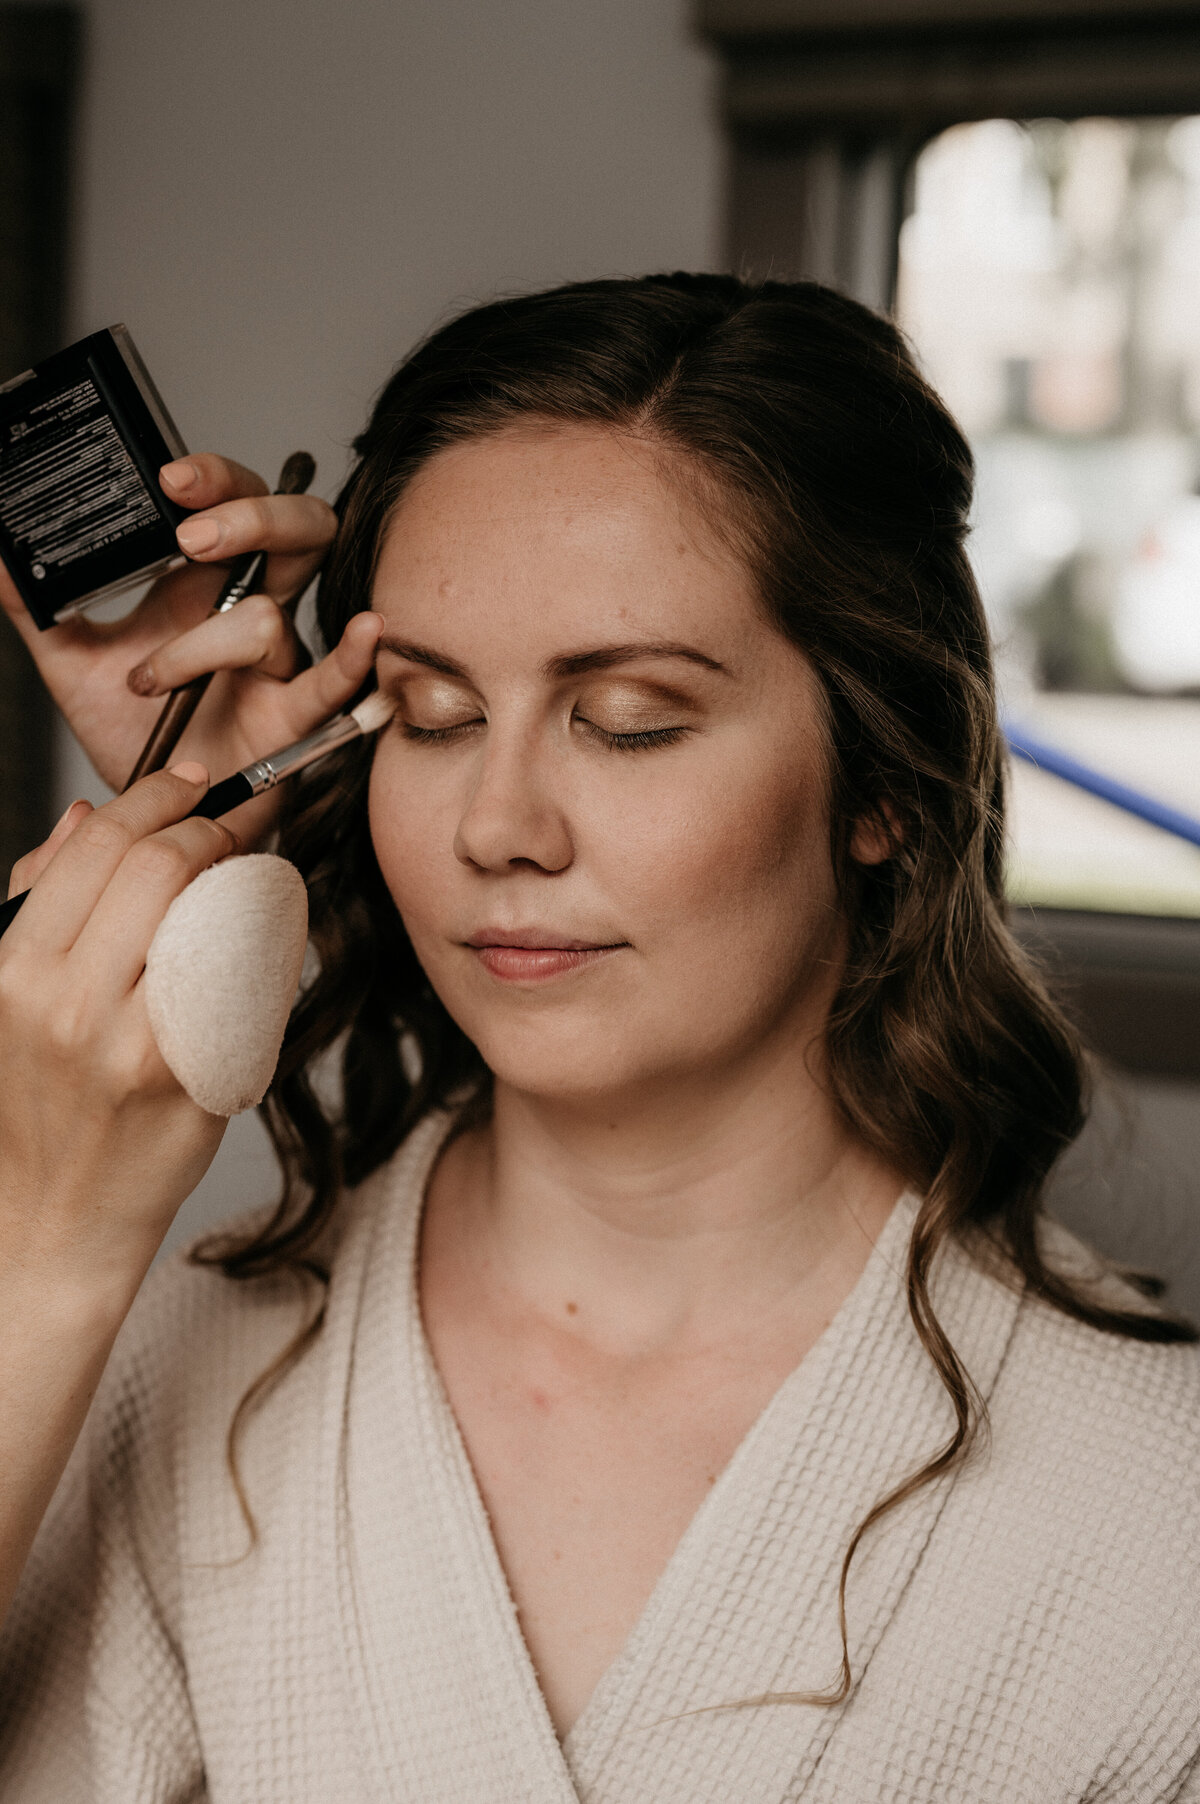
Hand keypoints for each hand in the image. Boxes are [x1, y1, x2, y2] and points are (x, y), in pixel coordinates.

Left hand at [0, 453, 344, 816]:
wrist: (154, 813)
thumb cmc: (137, 737)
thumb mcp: (72, 663)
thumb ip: (39, 609)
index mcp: (205, 584)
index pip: (230, 502)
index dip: (215, 479)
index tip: (168, 479)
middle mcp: (251, 611)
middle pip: (295, 529)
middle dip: (251, 517)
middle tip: (191, 535)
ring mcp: (278, 663)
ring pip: (275, 618)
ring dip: (201, 649)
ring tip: (152, 681)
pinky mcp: (293, 717)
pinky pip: (333, 683)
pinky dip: (354, 658)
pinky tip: (363, 634)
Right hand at [0, 765, 240, 1289]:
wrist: (52, 1220)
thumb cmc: (36, 1106)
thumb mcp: (9, 996)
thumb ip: (42, 899)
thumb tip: (86, 815)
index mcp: (15, 969)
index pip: (97, 846)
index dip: (157, 797)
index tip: (194, 783)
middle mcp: (68, 1003)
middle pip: (159, 865)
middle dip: (211, 823)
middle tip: (238, 817)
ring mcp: (134, 1044)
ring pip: (214, 913)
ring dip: (247, 876)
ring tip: (253, 872)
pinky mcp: (193, 1081)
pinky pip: (248, 981)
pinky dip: (268, 941)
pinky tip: (268, 935)